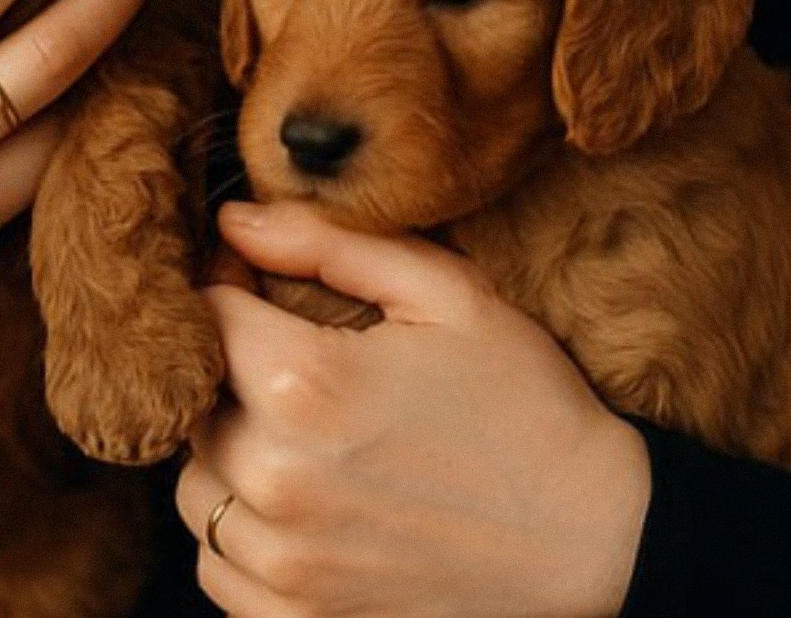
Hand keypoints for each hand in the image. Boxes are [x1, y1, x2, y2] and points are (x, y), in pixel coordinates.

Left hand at [176, 202, 651, 616]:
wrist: (596, 540)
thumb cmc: (527, 406)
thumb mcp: (449, 296)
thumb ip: (329, 246)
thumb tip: (234, 222)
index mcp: (305, 385)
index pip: (207, 316)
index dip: (232, 293)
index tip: (269, 296)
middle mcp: (275, 479)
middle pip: (193, 404)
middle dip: (233, 377)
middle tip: (303, 373)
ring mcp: (282, 564)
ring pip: (195, 490)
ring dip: (229, 458)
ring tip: (305, 442)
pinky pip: (216, 567)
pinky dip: (243, 535)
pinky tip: (306, 508)